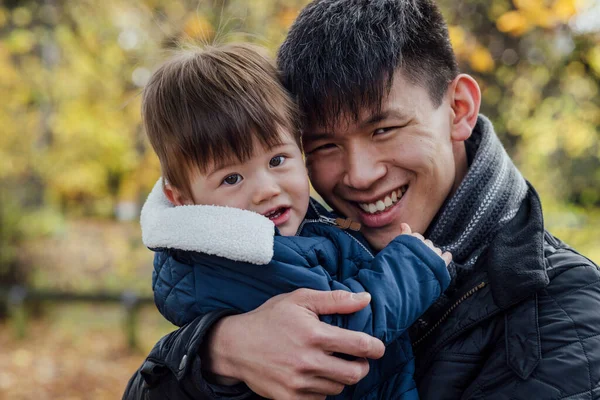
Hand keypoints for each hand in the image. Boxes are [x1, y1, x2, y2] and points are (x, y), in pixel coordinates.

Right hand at [204, 289, 384, 399]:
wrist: (236, 346)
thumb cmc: (270, 318)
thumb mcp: (300, 300)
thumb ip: (334, 299)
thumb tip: (365, 299)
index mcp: (313, 335)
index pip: (359, 345)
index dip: (375, 347)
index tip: (378, 347)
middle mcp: (307, 361)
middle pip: (355, 373)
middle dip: (362, 366)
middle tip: (358, 359)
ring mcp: (298, 383)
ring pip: (338, 387)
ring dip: (341, 376)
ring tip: (331, 363)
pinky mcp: (289, 398)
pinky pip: (320, 399)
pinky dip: (323, 388)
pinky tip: (314, 375)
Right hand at [400, 223, 451, 265]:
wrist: (407, 275)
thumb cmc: (400, 261)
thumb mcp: (398, 246)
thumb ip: (404, 234)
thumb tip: (404, 224)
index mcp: (415, 239)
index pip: (416, 236)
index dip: (413, 242)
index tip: (410, 249)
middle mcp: (426, 244)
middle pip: (427, 243)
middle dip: (423, 249)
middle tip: (417, 257)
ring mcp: (434, 253)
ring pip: (436, 250)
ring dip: (433, 254)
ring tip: (426, 263)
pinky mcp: (441, 262)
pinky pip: (447, 257)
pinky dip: (446, 257)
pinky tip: (443, 259)